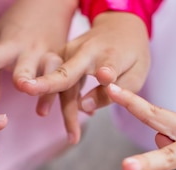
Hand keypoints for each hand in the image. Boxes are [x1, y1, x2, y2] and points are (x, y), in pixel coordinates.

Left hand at [0, 0, 75, 110]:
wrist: (50, 6)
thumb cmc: (17, 28)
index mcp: (11, 44)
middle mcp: (33, 51)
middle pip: (29, 67)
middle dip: (25, 77)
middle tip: (22, 86)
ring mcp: (53, 57)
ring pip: (54, 77)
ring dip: (48, 94)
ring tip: (42, 112)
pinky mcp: (68, 65)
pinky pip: (71, 87)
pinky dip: (71, 105)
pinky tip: (70, 125)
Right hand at [18, 12, 150, 142]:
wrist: (118, 26)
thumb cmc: (130, 53)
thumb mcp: (135, 75)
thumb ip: (114, 92)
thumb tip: (84, 107)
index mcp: (111, 54)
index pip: (108, 64)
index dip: (107, 71)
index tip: (105, 76)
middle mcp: (86, 52)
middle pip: (67, 76)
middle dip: (50, 90)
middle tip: (40, 112)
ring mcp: (68, 53)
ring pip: (58, 84)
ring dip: (60, 110)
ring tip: (72, 137)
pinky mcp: (61, 58)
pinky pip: (57, 82)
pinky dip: (62, 104)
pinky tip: (74, 124)